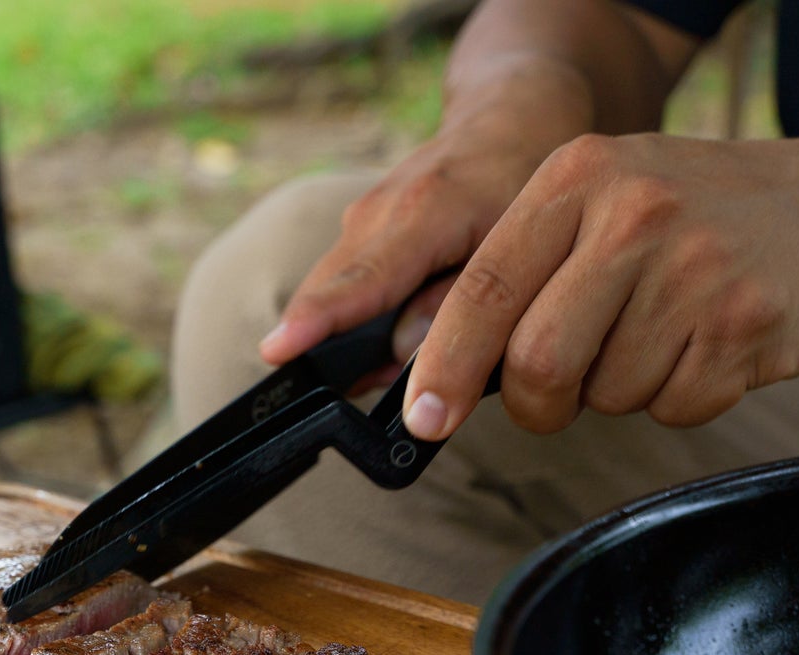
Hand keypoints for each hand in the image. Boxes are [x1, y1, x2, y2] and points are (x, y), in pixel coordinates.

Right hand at [258, 84, 590, 375]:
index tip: (277, 349)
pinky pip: (343, 283)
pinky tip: (387, 338)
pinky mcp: (357, 230)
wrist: (506, 119)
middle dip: (317, 343)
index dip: (318, 318)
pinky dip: (356, 316)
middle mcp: (376, 213)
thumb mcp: (518, 240)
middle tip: (334, 391)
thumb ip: (461, 301)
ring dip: (343, 335)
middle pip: (326, 292)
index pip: (360, 279)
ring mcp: (360, 220)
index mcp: (423, 212)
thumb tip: (402, 353)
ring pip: (331, 290)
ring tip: (378, 368)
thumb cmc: (521, 179)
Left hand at [402, 132, 798, 438]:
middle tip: (557, 396)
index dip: (446, 365)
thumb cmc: (679, 220)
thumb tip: (438, 378)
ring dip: (618, 391)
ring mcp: (699, 267)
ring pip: (607, 395)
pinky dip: (676, 398)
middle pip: (540, 361)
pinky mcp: (749, 323)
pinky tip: (703, 345)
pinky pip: (673, 408)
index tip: (425, 418)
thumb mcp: (592, 202)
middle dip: (538, 402)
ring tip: (658, 334)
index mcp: (577, 178)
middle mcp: (636, 213)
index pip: (485, 289)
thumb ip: (516, 272)